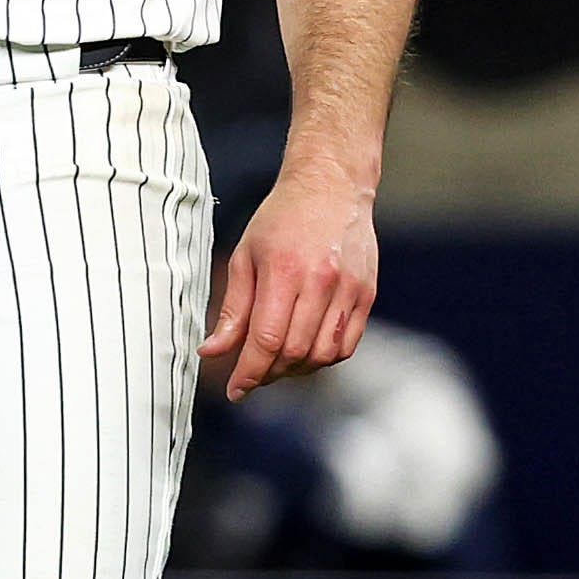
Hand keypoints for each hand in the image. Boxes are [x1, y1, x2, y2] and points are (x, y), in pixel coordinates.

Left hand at [202, 163, 379, 400]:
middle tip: (252, 374)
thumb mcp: (245, 256)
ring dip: (296, 370)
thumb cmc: (280, 219)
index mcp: (284, 270)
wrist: (331, 187)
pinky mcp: (368, 296)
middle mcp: (321, 282)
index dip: (249, 372)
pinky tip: (304, 351)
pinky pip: (345, 345)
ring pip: (322, 355)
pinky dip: (323, 358)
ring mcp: (350, 290)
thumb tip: (210, 352)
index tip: (234, 391)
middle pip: (295, 352)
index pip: (267, 338)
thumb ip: (232, 310)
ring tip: (276, 362)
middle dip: (269, 373)